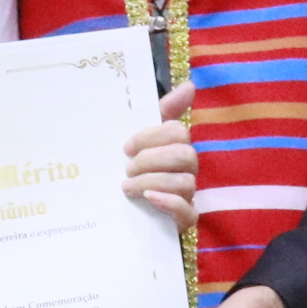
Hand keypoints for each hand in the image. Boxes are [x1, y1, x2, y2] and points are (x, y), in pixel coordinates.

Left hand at [124, 80, 197, 228]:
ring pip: (186, 183)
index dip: (152, 136)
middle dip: (152, 160)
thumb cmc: (131, 172)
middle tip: (127, 169)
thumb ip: (158, 112)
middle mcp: (186, 171)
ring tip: (127, 187)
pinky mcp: (184, 222)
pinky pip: (188, 212)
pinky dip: (169, 203)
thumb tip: (190, 85)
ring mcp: (187, 197)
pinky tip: (149, 199)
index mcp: (175, 148)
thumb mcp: (137, 142)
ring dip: (153, 182)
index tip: (126, 147)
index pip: (178, 132)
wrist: (116, 217)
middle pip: (185, 155)